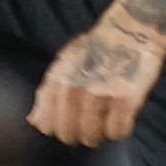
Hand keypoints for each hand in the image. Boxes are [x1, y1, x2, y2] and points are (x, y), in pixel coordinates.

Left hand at [29, 11, 165, 147]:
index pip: (47, 124)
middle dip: (79, 135)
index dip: (59, 129)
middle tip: (91, 126)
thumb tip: (34, 122)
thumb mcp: (64, 65)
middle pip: (68, 134)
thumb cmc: (96, 50)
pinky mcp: (125, 99)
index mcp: (58, 80)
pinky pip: (116, 131)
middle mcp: (75, 88)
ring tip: (107, 122)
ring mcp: (100, 93)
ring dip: (99, 134)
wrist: (130, 29)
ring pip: (91, 136)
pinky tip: (121, 120)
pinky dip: (118, 131)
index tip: (70, 124)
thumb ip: (48, 94)